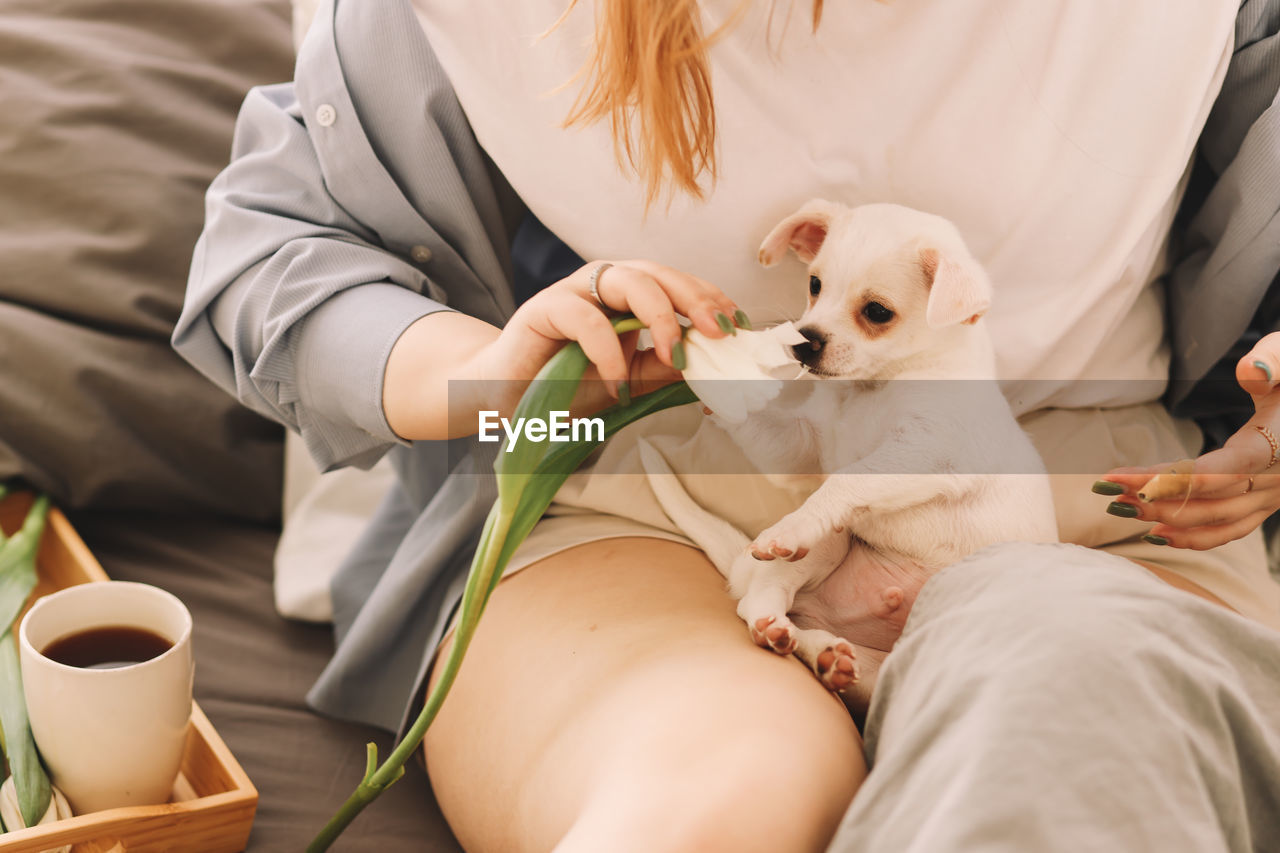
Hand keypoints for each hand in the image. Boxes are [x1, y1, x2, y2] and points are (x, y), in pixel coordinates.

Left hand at [1095, 334, 1279, 549]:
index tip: (1119, 477)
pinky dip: (1196, 537)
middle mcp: (1274, 479)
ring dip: (1166, 517)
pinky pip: (1232, 529)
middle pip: (1208, 499)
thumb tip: (1251, 371)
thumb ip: (1274, 360)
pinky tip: (1158, 533)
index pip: (1214, 471)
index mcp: (1275, 446)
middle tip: (1108, 491)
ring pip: (1217, 519)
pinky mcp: (1268, 502)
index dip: (1165, 479)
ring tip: (1121, 507)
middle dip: (1154, 497)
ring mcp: (1272, 495)